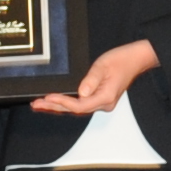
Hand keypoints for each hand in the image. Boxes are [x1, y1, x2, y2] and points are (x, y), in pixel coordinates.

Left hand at [30, 39, 159, 114]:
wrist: (135, 60)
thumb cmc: (121, 60)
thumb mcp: (103, 66)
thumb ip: (91, 80)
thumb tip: (80, 93)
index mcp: (105, 97)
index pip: (79, 105)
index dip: (62, 103)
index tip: (48, 98)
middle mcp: (104, 104)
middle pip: (75, 110)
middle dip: (54, 107)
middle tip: (36, 104)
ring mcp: (102, 103)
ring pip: (76, 108)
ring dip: (58, 107)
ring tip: (40, 104)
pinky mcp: (99, 99)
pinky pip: (80, 104)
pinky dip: (66, 103)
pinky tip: (54, 102)